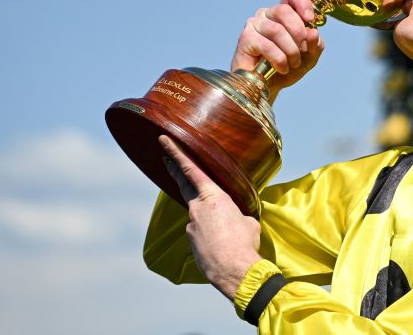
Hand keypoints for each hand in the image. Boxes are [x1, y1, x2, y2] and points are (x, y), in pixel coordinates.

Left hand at [159, 135, 261, 300]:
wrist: (234, 270)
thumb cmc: (244, 242)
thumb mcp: (248, 221)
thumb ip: (237, 214)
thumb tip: (236, 219)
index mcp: (214, 197)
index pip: (191, 170)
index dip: (176, 154)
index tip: (164, 141)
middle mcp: (197, 208)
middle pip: (183, 185)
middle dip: (175, 171)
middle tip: (167, 161)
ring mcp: (191, 226)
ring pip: (197, 214)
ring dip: (206, 216)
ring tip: (225, 228)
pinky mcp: (191, 242)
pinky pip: (199, 232)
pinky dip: (209, 234)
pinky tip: (222, 243)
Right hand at [232, 0, 323, 97]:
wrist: (268, 87)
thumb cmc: (286, 68)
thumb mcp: (308, 58)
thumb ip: (315, 45)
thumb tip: (313, 32)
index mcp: (282, 14)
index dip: (303, 3)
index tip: (310, 20)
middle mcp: (266, 15)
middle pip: (284, 11)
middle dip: (299, 33)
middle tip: (302, 50)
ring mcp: (254, 25)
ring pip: (277, 30)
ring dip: (290, 50)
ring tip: (293, 64)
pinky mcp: (245, 38)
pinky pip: (267, 45)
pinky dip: (279, 59)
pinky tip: (281, 68)